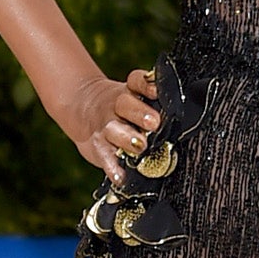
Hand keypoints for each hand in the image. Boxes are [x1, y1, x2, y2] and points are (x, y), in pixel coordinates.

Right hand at [60, 64, 160, 180]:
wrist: (83, 108)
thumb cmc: (120, 106)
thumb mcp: (132, 93)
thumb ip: (150, 97)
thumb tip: (175, 102)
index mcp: (128, 91)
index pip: (137, 82)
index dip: (147, 85)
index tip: (156, 91)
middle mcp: (115, 107)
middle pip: (126, 106)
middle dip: (140, 113)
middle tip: (154, 122)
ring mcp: (106, 127)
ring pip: (115, 131)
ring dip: (127, 139)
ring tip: (140, 146)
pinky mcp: (98, 148)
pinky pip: (106, 158)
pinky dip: (113, 168)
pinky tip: (121, 176)